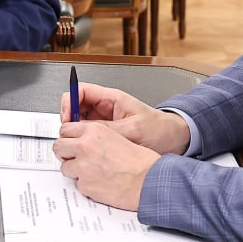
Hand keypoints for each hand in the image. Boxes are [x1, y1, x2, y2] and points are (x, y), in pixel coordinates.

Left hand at [52, 121, 159, 210]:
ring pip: (65, 167)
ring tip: (92, 172)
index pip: (66, 129)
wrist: (150, 181)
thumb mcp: (117, 136)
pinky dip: (86, 185)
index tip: (71, 142)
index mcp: (94, 131)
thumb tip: (80, 139)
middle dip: (66, 153)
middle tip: (75, 158)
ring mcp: (83, 166)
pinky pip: (77, 184)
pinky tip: (100, 182)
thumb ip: (95, 136)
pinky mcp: (85, 185)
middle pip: (59, 147)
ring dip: (75, 170)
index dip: (69, 137)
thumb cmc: (140, 161)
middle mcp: (85, 146)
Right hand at [60, 83, 189, 154]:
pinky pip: (88, 135)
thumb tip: (84, 131)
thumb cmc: (160, 130)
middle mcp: (105, 107)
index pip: (79, 91)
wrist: (175, 140)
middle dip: (69, 121)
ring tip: (79, 145)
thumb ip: (108, 129)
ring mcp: (105, 120)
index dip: (69, 103)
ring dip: (76, 133)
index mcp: (111, 98)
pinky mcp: (107, 134)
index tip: (67, 119)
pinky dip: (84, 142)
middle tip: (71, 136)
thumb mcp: (133, 130)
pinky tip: (87, 150)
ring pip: (79, 122)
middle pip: (75, 107)